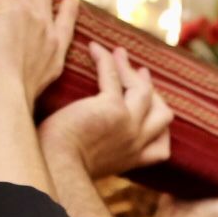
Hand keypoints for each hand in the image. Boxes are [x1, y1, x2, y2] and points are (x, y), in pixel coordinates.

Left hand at [38, 44, 172, 179]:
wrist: (54, 168)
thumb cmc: (59, 167)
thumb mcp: (90, 164)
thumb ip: (99, 152)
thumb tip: (87, 137)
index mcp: (131, 159)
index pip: (161, 146)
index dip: (158, 123)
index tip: (149, 104)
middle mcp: (136, 142)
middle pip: (163, 114)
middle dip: (153, 91)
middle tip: (141, 72)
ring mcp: (128, 125)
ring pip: (143, 91)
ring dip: (130, 69)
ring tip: (118, 52)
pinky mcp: (113, 108)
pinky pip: (114, 76)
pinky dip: (106, 59)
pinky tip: (95, 48)